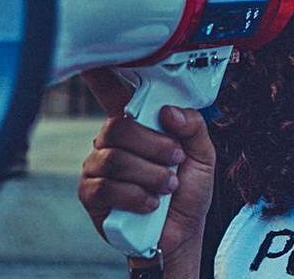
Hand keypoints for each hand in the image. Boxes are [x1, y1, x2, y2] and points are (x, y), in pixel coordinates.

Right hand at [78, 69, 215, 260]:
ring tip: (167, 188)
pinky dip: (136, 195)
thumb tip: (169, 111)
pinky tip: (150, 204)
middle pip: (119, 127)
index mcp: (138, 126)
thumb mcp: (203, 156)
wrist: (180, 235)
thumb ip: (193, 128)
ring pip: (115, 158)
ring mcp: (98, 167)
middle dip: (154, 145)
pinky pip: (106, 186)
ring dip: (150, 175)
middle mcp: (113, 142)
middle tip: (175, 161)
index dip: (101, 74)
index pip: (114, 93)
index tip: (92, 57)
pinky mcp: (91, 194)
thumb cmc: (187, 193)